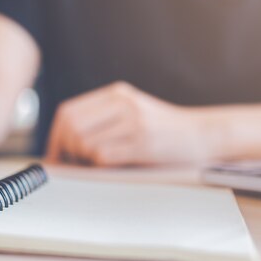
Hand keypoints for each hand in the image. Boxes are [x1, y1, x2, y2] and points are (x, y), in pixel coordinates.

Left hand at [45, 82, 210, 166]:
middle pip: (71, 126)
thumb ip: (102, 120)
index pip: (68, 112)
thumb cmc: (163, 131)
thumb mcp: (131, 113)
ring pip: (84, 142)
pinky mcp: (143, 142)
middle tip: (72, 164)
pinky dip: (98, 166)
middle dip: (65, 150)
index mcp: (116, 94)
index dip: (55, 136)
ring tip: (96, 165)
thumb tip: (62, 144)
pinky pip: (103, 156)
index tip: (56, 155)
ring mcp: (133, 121)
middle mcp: (122, 103)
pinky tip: (111, 166)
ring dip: (84, 160)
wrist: (204, 134)